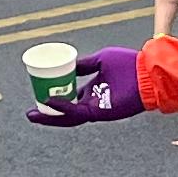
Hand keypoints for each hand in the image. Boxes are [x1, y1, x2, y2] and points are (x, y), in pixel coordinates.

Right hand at [26, 48, 144, 127]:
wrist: (147, 71)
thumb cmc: (128, 64)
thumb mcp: (100, 59)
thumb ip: (85, 64)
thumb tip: (68, 64)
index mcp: (94, 90)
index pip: (71, 99)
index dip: (56, 99)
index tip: (40, 94)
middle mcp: (94, 102)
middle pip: (66, 112)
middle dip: (48, 115)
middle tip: (30, 113)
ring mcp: (97, 109)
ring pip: (69, 117)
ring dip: (50, 117)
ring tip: (32, 116)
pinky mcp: (101, 112)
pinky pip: (78, 113)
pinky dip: (63, 109)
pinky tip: (50, 103)